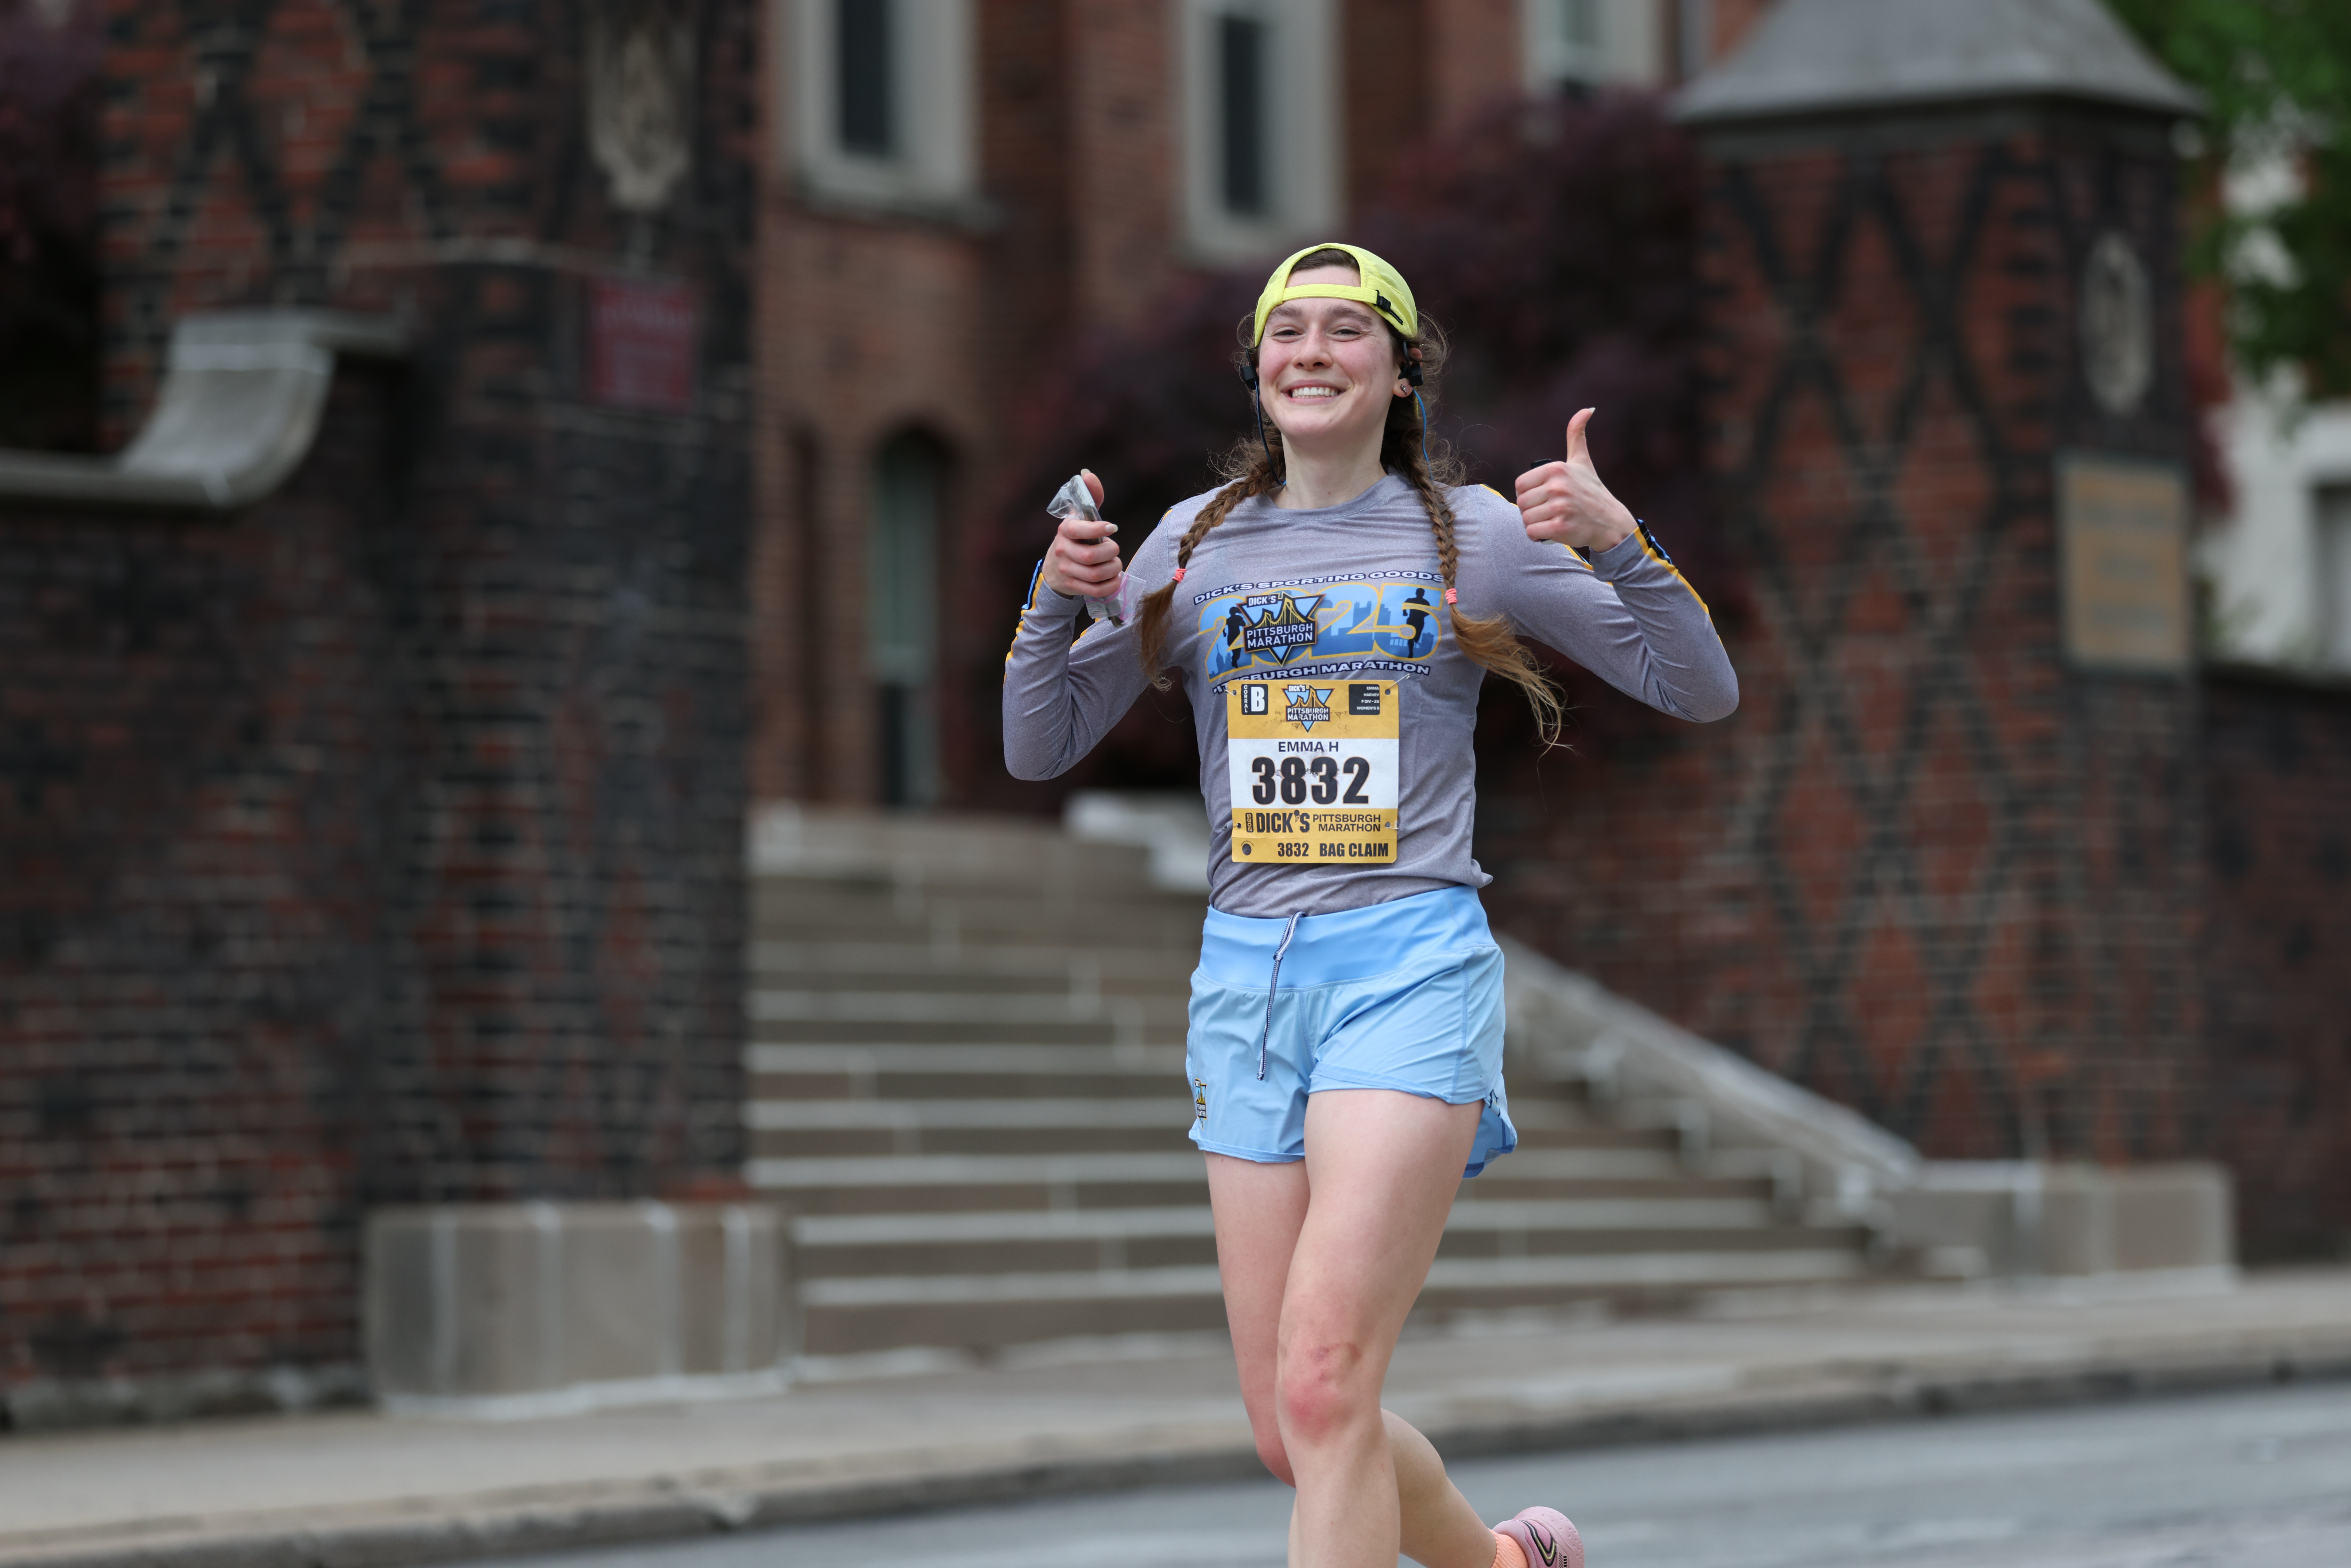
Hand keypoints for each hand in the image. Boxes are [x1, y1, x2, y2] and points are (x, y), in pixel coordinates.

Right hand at [1041, 470, 1121, 598]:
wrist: (1055, 569)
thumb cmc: (1076, 540)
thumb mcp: (1080, 518)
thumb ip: (1090, 497)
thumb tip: (1088, 474)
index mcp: (1065, 530)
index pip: (1079, 529)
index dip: (1098, 529)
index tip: (1112, 528)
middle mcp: (1063, 550)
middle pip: (1091, 556)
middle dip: (1110, 553)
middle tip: (1114, 550)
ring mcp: (1066, 570)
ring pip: (1095, 574)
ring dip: (1113, 569)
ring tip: (1115, 564)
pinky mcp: (1072, 586)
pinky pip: (1096, 590)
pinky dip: (1110, 585)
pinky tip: (1114, 578)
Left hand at [1514, 409, 1636, 552]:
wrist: (1610, 523)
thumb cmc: (1592, 492)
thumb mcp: (1582, 461)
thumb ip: (1577, 435)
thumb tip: (1587, 409)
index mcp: (1556, 469)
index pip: (1520, 485)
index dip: (1528, 494)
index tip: (1543, 497)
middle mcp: (1558, 486)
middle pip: (1521, 503)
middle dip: (1532, 510)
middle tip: (1549, 511)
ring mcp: (1560, 507)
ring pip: (1525, 519)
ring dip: (1535, 524)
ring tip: (1552, 520)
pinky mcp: (1560, 527)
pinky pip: (1532, 532)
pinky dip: (1539, 536)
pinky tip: (1553, 531)